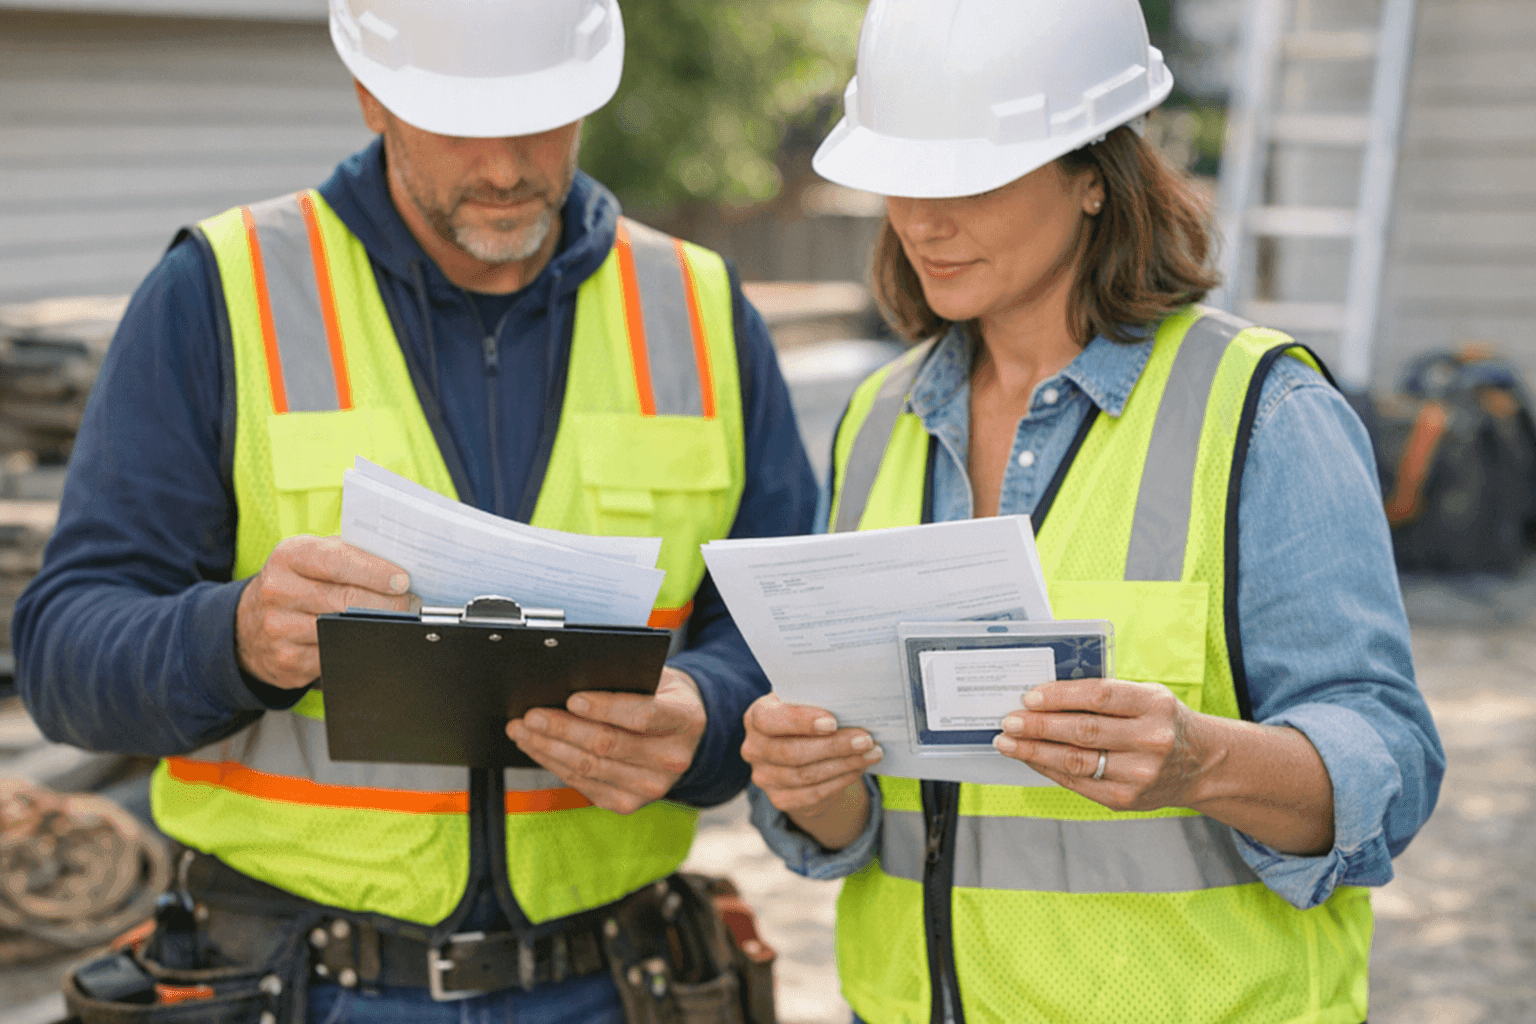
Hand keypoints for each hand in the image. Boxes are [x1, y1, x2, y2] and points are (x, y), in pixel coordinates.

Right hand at [236, 536, 412, 688]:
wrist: (248, 626)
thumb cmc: (294, 584)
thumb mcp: (308, 558)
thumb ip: (346, 554)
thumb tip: (397, 561)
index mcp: (288, 557)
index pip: (335, 560)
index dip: (373, 571)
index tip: (401, 580)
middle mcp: (279, 591)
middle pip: (344, 599)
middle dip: (386, 603)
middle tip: (411, 604)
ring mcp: (280, 629)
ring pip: (342, 630)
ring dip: (377, 627)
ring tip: (398, 620)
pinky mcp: (288, 661)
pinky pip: (335, 655)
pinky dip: (359, 648)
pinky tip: (370, 640)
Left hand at [506, 667, 706, 814]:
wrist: (685, 736)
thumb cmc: (663, 698)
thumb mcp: (659, 679)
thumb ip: (627, 679)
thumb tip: (572, 680)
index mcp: (684, 720)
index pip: (642, 716)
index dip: (604, 708)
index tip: (572, 698)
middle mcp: (671, 759)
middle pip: (607, 745)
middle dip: (562, 729)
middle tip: (531, 716)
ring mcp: (650, 787)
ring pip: (589, 768)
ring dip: (549, 749)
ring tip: (522, 731)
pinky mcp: (628, 803)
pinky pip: (583, 784)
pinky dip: (555, 765)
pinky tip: (538, 748)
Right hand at [741, 694, 880, 848]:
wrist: (801, 753)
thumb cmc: (806, 718)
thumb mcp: (805, 702)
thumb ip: (817, 700)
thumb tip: (851, 703)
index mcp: (756, 717)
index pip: (770, 720)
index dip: (800, 721)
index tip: (832, 722)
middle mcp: (754, 749)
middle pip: (793, 752)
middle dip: (834, 746)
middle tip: (866, 740)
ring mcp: (764, 778)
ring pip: (807, 775)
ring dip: (844, 764)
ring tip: (871, 753)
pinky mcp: (779, 800)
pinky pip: (813, 794)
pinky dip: (840, 781)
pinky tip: (858, 769)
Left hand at [994, 678, 1203, 811]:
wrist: (1201, 764)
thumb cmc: (1162, 722)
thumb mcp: (1147, 697)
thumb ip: (1104, 696)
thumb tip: (1044, 696)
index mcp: (1154, 705)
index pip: (1099, 697)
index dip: (1060, 696)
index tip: (1029, 697)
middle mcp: (1150, 741)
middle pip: (1083, 732)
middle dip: (1038, 726)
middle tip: (1009, 721)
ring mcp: (1139, 774)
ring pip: (1076, 761)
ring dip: (1034, 751)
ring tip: (1008, 742)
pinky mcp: (1126, 799)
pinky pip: (1078, 783)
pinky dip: (1048, 769)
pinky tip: (1030, 758)